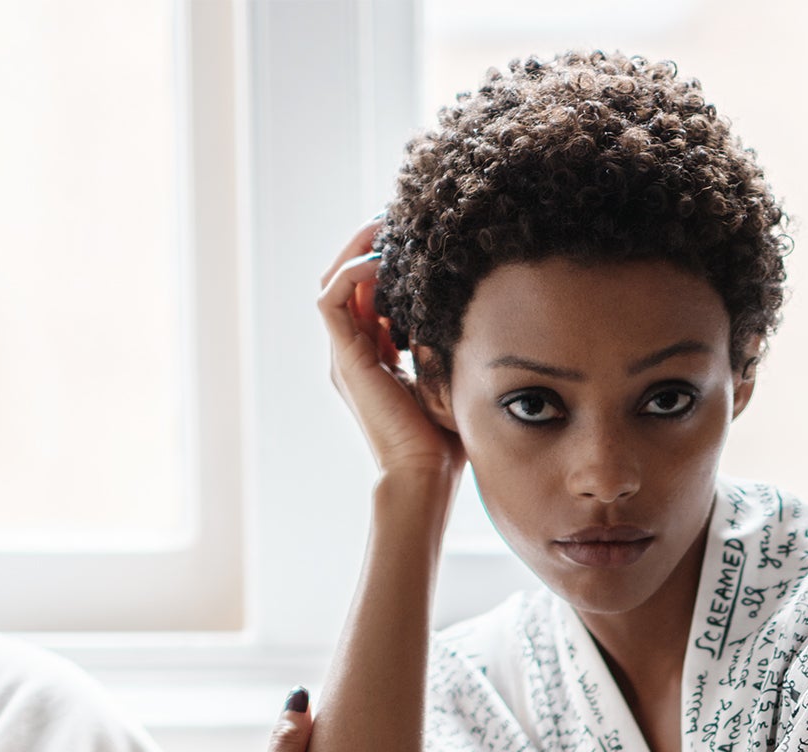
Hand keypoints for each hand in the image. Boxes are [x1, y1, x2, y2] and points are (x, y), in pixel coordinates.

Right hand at [319, 224, 465, 490]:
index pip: (373, 295)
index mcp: (377, 360)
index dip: (390, 263)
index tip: (417, 239)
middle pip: (350, 280)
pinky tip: (384, 261)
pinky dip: (353, 272)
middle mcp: (355, 354)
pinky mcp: (344, 358)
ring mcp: (346, 355)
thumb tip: (475, 310)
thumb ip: (448, 346)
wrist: (426, 476)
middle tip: (399, 219)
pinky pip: (332, 297)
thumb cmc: (447, 443)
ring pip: (336, 280)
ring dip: (359, 248)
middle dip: (371, 245)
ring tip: (387, 225)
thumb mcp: (451, 379)